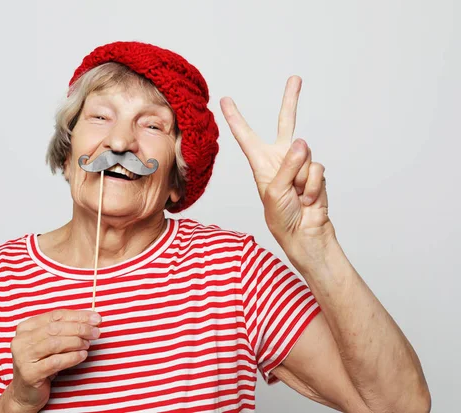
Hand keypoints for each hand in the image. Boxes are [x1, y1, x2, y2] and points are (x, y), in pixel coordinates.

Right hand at [7, 309, 101, 411]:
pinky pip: (55, 362)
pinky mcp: (29, 373)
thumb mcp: (51, 343)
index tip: (96, 318)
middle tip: (96, 332)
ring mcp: (23, 357)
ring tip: (88, 344)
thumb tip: (93, 319)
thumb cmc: (42, 363)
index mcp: (26, 327)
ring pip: (55, 343)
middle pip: (55, 328)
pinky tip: (82, 355)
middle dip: (79, 328)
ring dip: (76, 342)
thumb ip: (66, 329)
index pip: (56, 315)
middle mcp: (21, 340)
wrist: (26, 393)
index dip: (78, 316)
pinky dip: (72, 357)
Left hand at [220, 76, 334, 254]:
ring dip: (301, 179)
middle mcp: (279, 158)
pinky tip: (308, 198)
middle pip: (285, 123)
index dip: (235, 118)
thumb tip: (302, 142)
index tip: (225, 100)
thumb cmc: (281, 216)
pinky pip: (317, 169)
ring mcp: (299, 164)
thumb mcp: (275, 191)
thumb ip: (287, 166)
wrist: (303, 232)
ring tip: (296, 195)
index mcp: (260, 162)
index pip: (245, 135)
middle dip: (291, 100)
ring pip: (304, 155)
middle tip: (295, 78)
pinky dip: (313, 186)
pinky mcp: (315, 172)